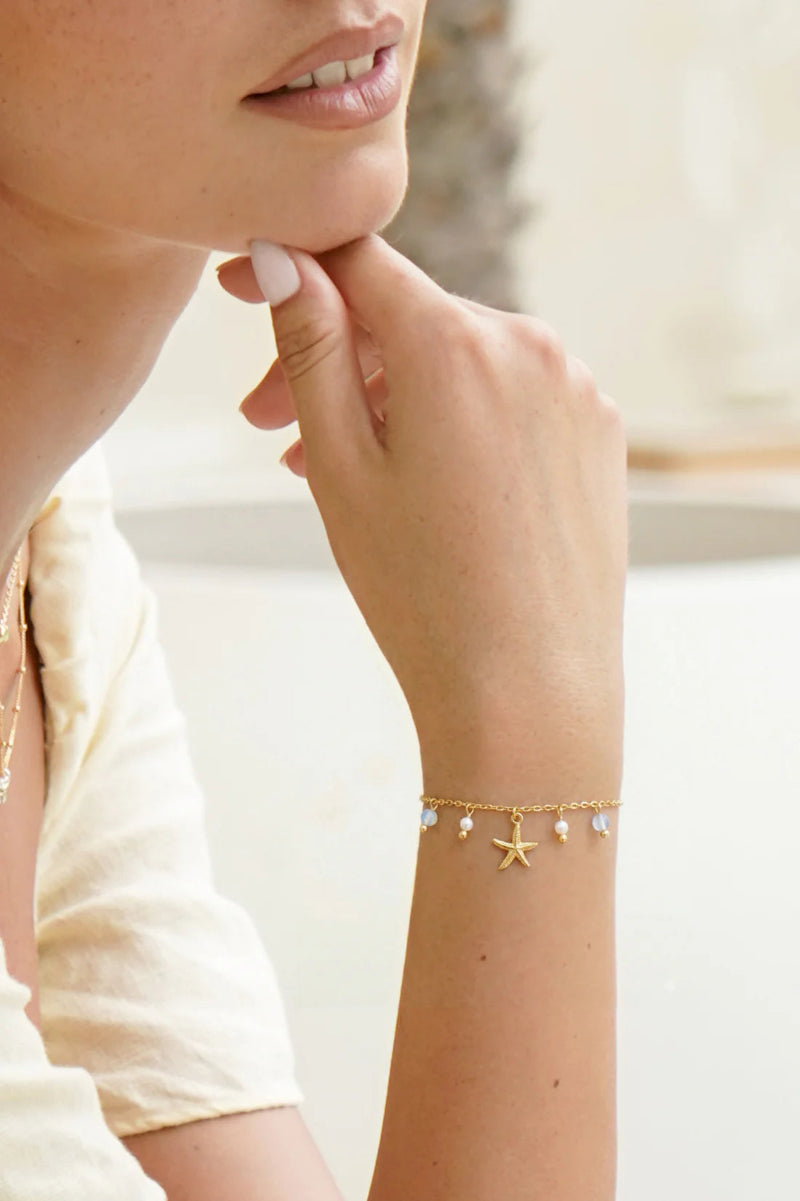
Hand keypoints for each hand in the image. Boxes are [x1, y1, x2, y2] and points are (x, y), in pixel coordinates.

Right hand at [216, 237, 627, 785]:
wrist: (529, 695)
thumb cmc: (422, 594)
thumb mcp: (341, 467)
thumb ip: (311, 349)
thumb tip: (285, 258)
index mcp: (456, 344)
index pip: (360, 261)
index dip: (293, 267)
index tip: (244, 294)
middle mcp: (530, 346)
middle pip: (409, 319)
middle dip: (334, 362)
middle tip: (269, 430)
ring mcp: (576, 390)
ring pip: (460, 362)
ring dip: (392, 398)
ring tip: (339, 471)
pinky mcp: (599, 434)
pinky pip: (511, 399)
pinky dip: (457, 421)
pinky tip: (422, 483)